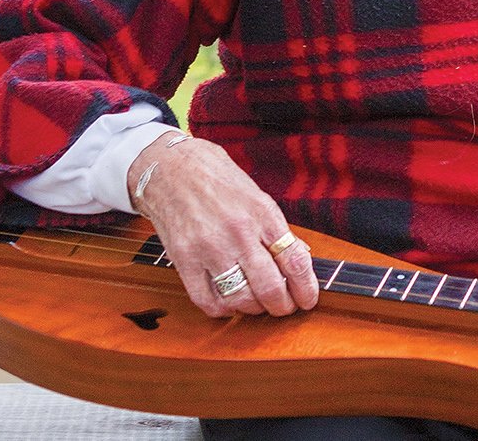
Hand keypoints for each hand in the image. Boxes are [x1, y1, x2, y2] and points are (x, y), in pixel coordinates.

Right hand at [127, 136, 318, 318]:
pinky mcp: (184, 259)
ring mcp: (210, 247)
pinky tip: (228, 302)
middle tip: (284, 306)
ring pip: (241, 299)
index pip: (294, 260)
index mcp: (262, 213)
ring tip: (256, 303)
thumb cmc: (215, 177)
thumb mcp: (256, 195)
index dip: (306, 289)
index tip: (308, 299)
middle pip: (270, 287)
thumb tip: (297, 258)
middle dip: (283, 306)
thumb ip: (275, 228)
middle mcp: (238, 231)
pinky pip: (207, 301)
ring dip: (254, 309)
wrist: (170, 167)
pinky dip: (223, 309)